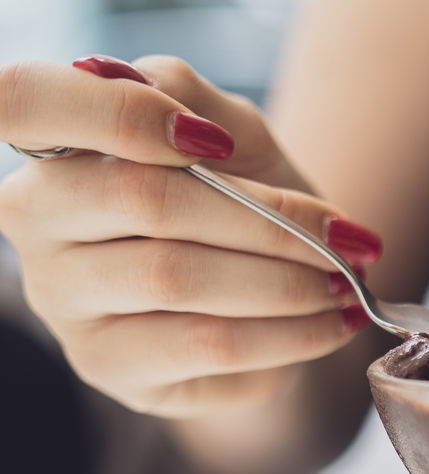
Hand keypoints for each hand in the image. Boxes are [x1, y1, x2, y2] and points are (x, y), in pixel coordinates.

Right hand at [0, 55, 383, 417]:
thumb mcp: (232, 134)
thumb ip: (198, 102)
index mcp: (52, 141)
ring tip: (344, 284)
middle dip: (266, 220)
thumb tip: (187, 117)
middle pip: (145, 199)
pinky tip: (330, 325)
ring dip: (285, 283)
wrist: (271, 290)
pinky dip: (288, 334)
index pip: (27, 100)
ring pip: (179, 279)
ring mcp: (63, 299)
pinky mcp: (109, 364)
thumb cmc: (243, 199)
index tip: (214, 142)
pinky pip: (209, 346)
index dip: (121, 114)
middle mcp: (35, 218)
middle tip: (340, 239)